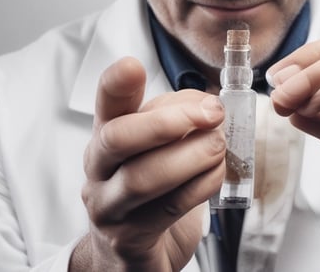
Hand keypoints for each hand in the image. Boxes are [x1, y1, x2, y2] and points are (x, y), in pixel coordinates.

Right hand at [72, 57, 225, 271]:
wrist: (131, 253)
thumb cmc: (149, 192)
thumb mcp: (155, 148)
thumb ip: (176, 119)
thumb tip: (208, 104)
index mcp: (105, 137)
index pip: (104, 104)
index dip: (115, 84)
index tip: (133, 66)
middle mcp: (100, 169)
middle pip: (117, 138)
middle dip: (167, 122)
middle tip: (212, 114)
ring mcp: (111, 206)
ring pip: (143, 178)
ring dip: (191, 156)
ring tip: (220, 145)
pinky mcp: (131, 236)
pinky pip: (169, 208)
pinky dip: (200, 185)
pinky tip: (217, 173)